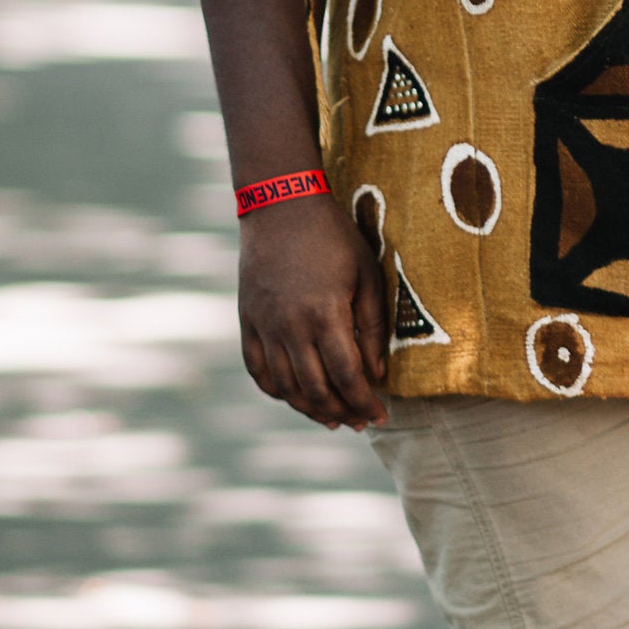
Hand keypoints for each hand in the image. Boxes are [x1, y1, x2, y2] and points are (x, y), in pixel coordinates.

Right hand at [236, 199, 388, 430]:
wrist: (280, 206)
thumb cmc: (333, 238)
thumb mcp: (366, 275)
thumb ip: (371, 327)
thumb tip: (376, 374)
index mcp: (325, 314)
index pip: (347, 376)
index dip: (365, 402)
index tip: (380, 415)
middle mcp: (290, 326)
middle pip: (316, 390)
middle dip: (341, 412)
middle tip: (360, 422)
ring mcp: (264, 326)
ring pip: (285, 387)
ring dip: (309, 409)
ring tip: (331, 418)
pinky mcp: (248, 321)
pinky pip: (258, 370)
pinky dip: (277, 390)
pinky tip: (295, 396)